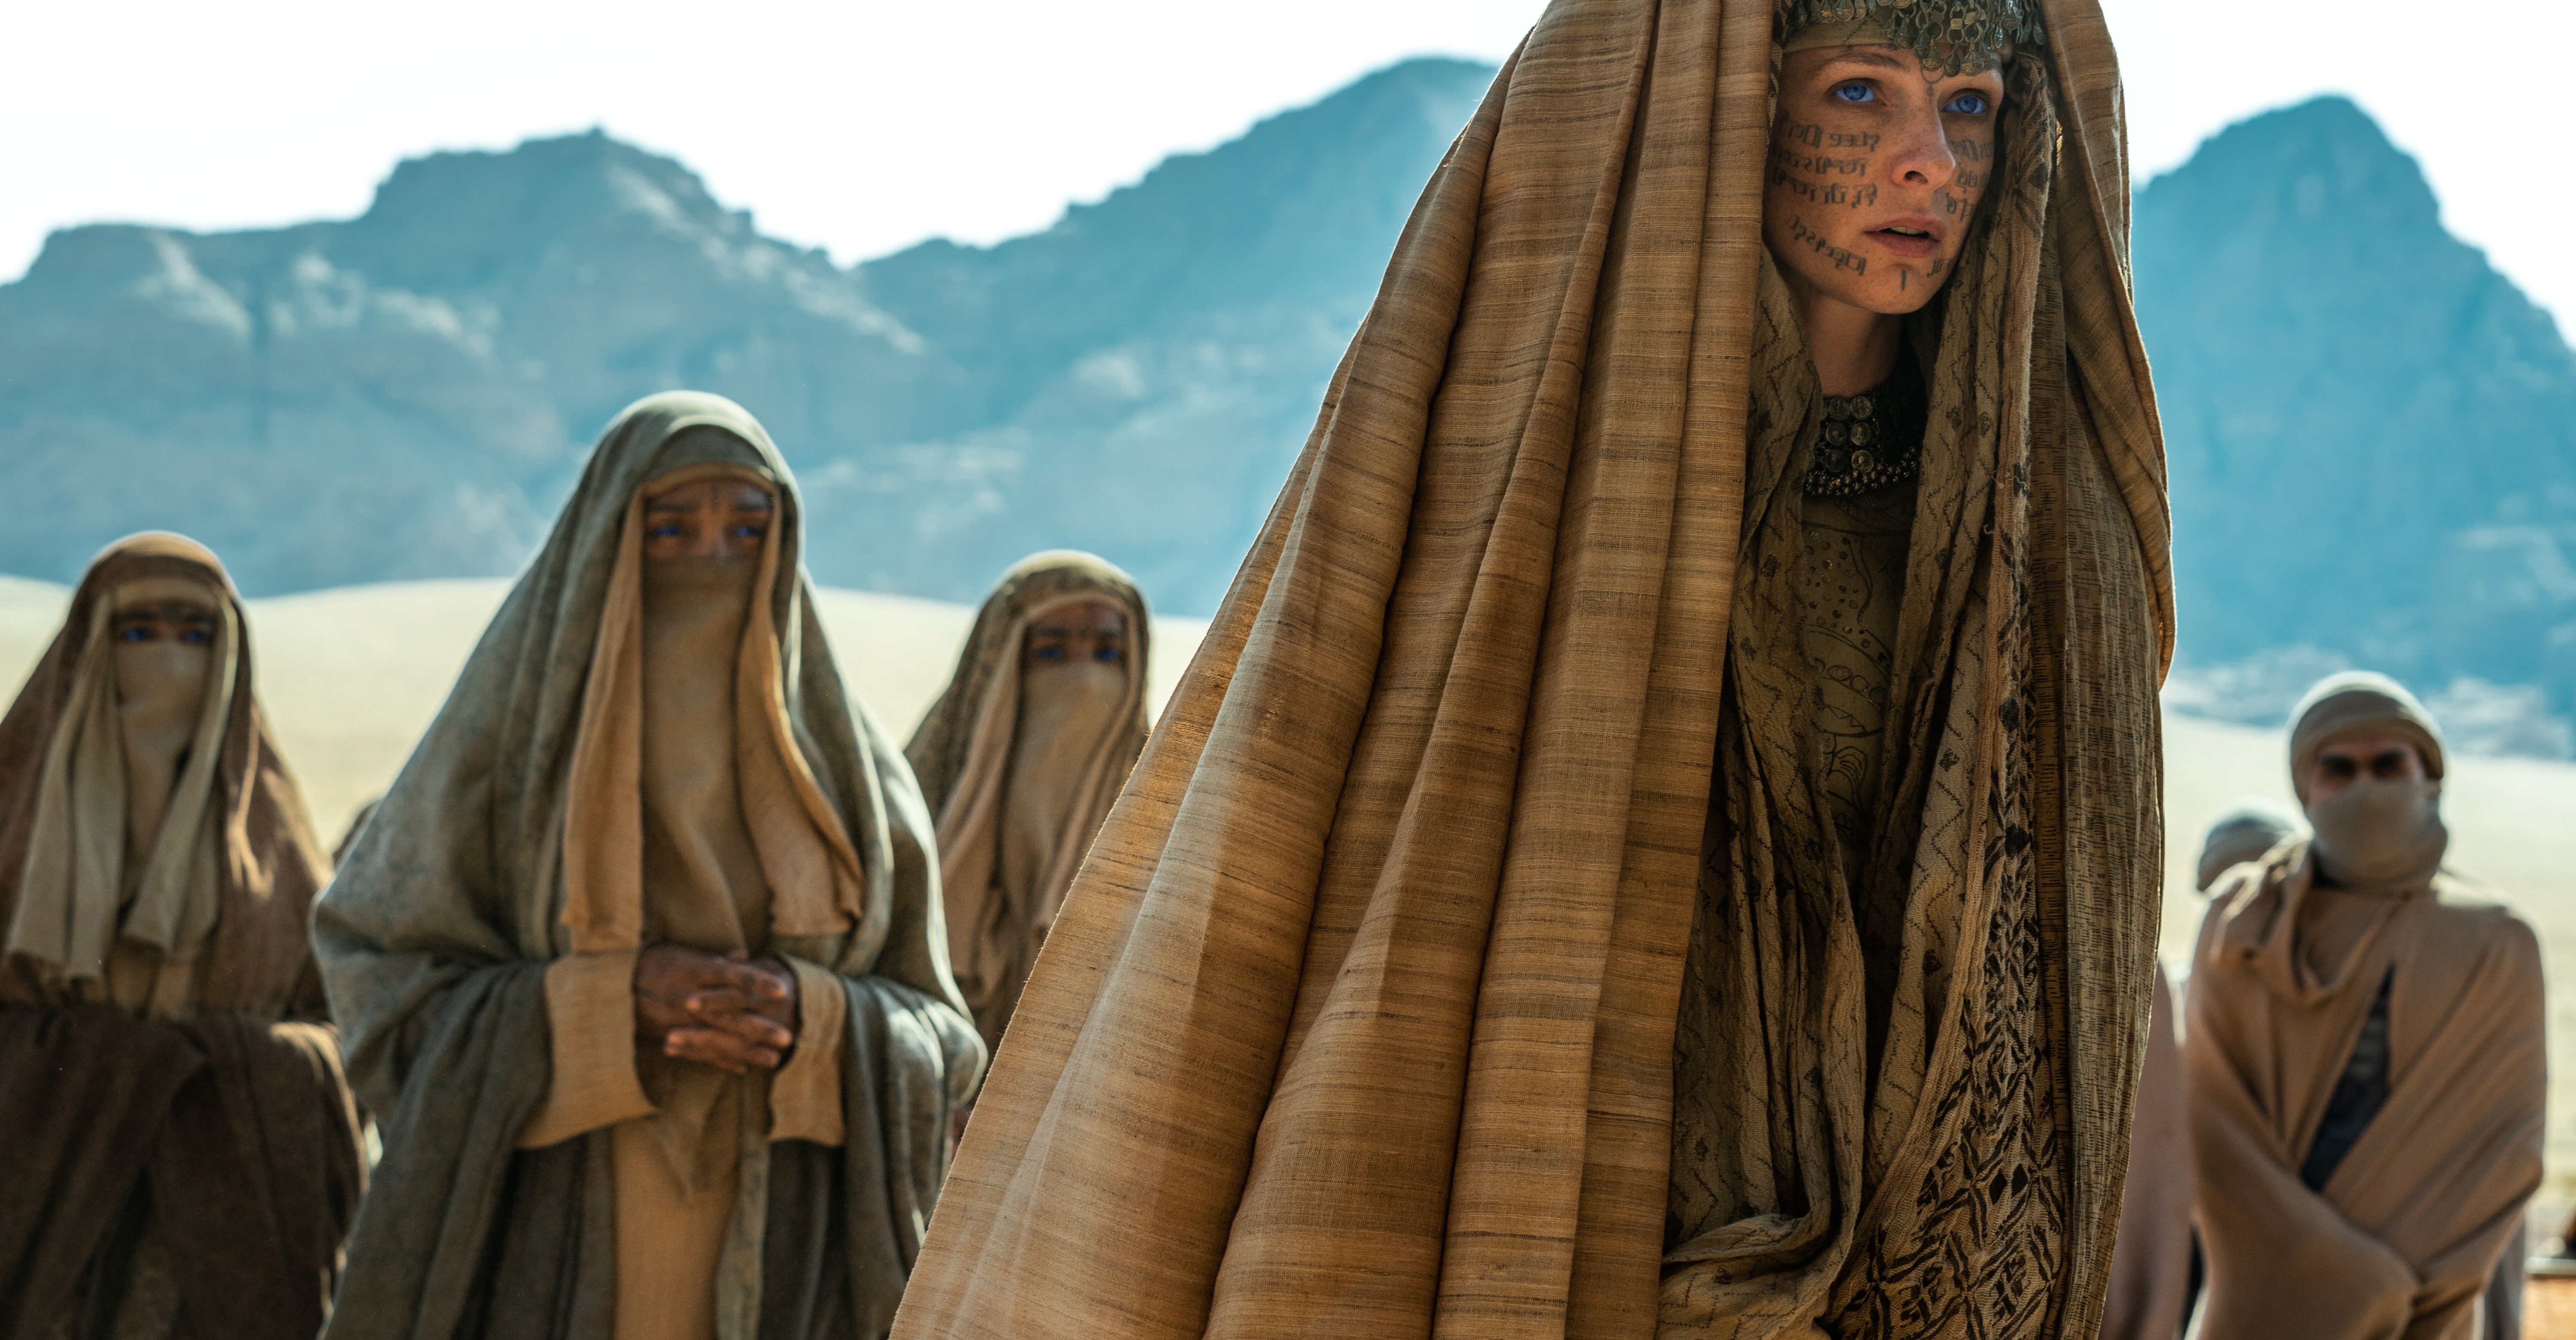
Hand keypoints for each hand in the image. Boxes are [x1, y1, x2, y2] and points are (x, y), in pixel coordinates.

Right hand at [633, 945, 798, 1073]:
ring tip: (774, 1060)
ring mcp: (680, 1021)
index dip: (758, 983)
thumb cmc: (653, 963)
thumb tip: (743, 955)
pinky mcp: (670, 1037)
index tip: (783, 991)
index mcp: (695, 971)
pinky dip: (720, 1061)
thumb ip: (715, 959)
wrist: (614, 986)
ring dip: (746, 1051)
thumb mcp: (682, 954)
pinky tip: (742, 1069)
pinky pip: (698, 1053)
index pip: (733, 977)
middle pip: (730, 1015)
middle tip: (787, 1037)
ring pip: (718, 1039)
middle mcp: (689, 998)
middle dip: (759, 1028)